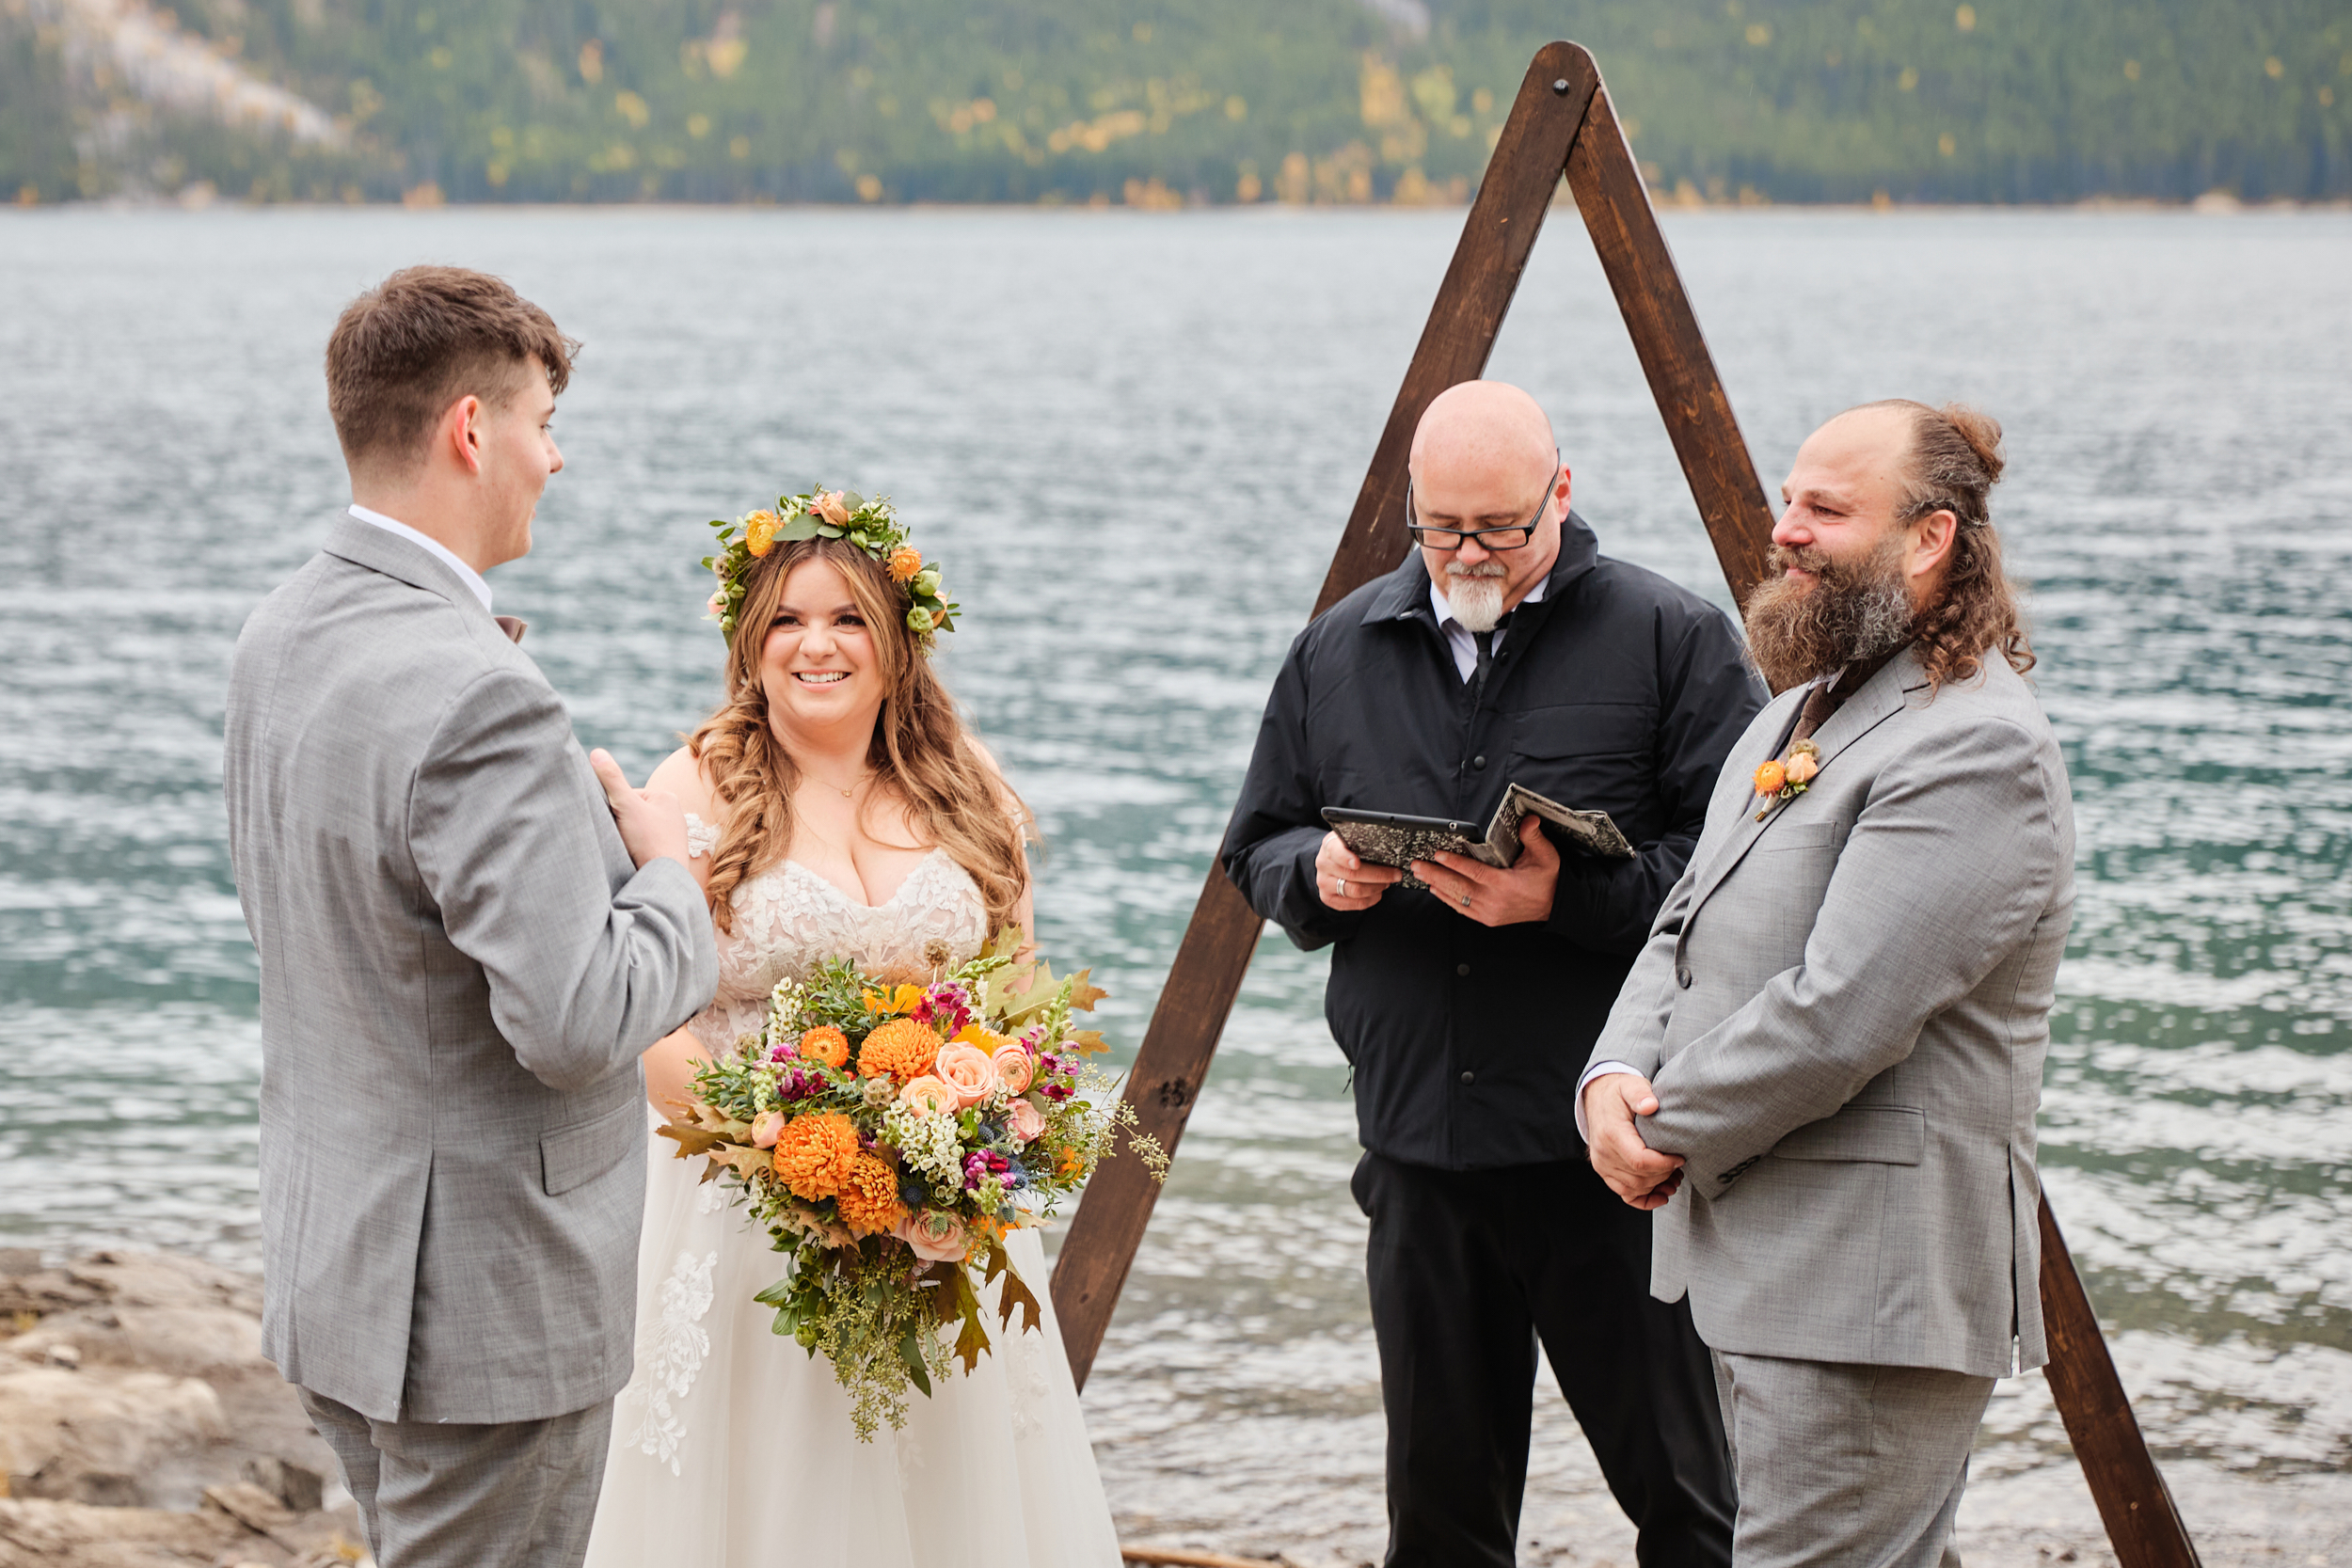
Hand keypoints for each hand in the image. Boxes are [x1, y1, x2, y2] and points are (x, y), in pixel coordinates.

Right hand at [590, 748, 690, 870]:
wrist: (663, 878)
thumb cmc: (648, 840)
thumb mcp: (625, 804)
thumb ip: (611, 779)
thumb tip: (596, 752)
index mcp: (666, 797)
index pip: (627, 795)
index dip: (613, 807)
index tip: (614, 822)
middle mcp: (673, 813)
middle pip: (632, 812)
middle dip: (620, 822)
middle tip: (619, 837)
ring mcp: (672, 833)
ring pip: (636, 829)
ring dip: (626, 837)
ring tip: (627, 848)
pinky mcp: (667, 851)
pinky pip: (643, 845)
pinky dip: (634, 850)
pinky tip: (632, 857)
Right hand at [1316, 830, 1400, 910]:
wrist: (1330, 863)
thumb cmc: (1347, 849)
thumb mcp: (1351, 839)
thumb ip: (1363, 840)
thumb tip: (1390, 844)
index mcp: (1329, 846)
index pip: (1336, 852)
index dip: (1346, 858)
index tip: (1357, 863)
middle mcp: (1324, 865)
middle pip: (1352, 874)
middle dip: (1379, 875)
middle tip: (1396, 874)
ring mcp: (1324, 883)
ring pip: (1355, 891)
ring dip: (1376, 888)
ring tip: (1387, 883)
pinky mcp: (1329, 898)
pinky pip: (1354, 904)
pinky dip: (1371, 899)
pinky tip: (1377, 893)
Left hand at [1414, 815, 1559, 926]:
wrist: (1555, 905)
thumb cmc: (1548, 879)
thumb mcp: (1545, 855)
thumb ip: (1533, 837)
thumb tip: (1528, 820)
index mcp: (1506, 884)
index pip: (1474, 872)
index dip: (1454, 863)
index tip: (1438, 854)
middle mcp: (1494, 900)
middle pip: (1458, 885)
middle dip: (1435, 873)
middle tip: (1417, 864)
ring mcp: (1489, 912)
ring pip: (1457, 897)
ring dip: (1436, 884)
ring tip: (1420, 874)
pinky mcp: (1487, 918)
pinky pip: (1462, 908)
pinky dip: (1447, 898)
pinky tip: (1435, 889)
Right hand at [1583, 1071, 1685, 1208]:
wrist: (1598, 1098)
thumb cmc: (1618, 1093)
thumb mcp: (1629, 1086)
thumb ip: (1640, 1094)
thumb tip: (1651, 1105)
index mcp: (1611, 1134)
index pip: (1640, 1161)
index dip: (1664, 1164)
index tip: (1680, 1158)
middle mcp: (1603, 1154)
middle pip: (1639, 1178)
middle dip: (1664, 1175)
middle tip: (1681, 1167)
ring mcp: (1602, 1165)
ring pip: (1633, 1188)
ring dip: (1657, 1187)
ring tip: (1675, 1178)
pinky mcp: (1605, 1171)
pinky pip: (1624, 1194)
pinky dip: (1644, 1200)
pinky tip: (1661, 1196)